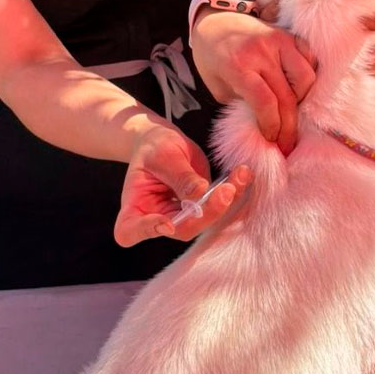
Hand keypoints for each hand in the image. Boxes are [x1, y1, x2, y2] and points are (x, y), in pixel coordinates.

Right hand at [114, 124, 251, 246]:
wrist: (163, 143)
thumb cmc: (154, 148)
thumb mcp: (162, 155)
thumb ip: (180, 176)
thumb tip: (201, 192)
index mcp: (134, 209)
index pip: (131, 230)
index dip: (148, 230)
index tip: (165, 222)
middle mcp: (156, 220)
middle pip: (180, 229)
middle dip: (206, 213)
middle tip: (226, 191)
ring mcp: (180, 218)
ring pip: (203, 221)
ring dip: (225, 201)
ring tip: (240, 176)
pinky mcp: (199, 211)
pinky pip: (216, 207)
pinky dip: (233, 191)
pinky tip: (243, 175)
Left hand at [190, 9, 316, 154]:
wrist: (214, 20)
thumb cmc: (212, 57)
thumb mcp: (217, 86)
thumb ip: (241, 104)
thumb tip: (266, 125)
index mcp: (238, 66)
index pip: (265, 102)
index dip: (272, 125)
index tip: (272, 140)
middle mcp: (261, 52)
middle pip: (287, 96)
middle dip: (289, 126)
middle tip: (287, 143)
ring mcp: (278, 41)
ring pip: (306, 77)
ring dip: (301, 100)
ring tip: (289, 110)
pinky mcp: (289, 34)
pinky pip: (310, 58)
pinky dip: (307, 77)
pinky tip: (296, 87)